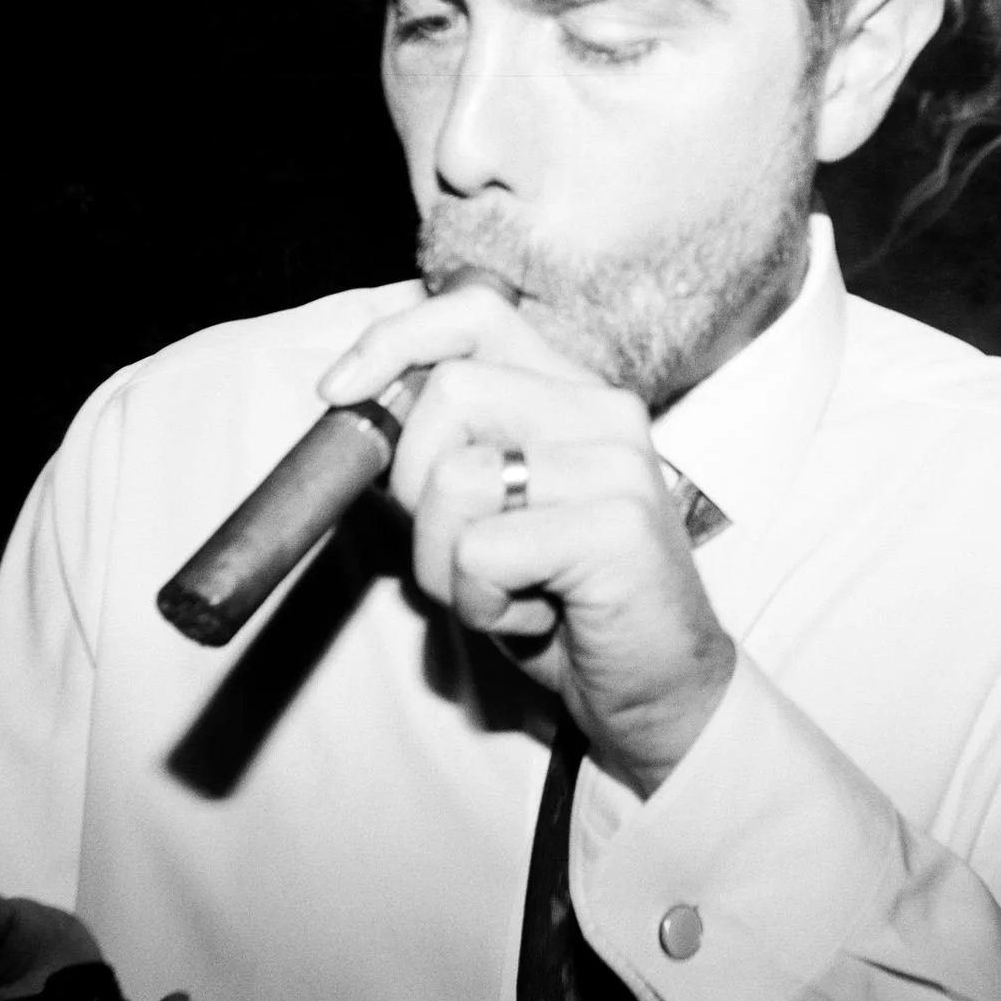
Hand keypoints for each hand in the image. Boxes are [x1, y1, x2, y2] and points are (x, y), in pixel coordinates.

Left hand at [318, 279, 735, 796]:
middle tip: (458, 551)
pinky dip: (481, 603)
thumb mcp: (493, 510)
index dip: (393, 341)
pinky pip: (481, 551)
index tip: (340, 395)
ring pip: (454, 479)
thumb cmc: (562, 602)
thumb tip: (355, 406)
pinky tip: (532, 617)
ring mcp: (616, 463)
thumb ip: (447, 450)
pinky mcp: (617, 527)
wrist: (660, 689)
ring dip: (445, 562)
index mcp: (571, 392)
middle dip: (413, 485)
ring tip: (506, 591)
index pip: (475, 310)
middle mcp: (602, 410)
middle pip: (447, 392)